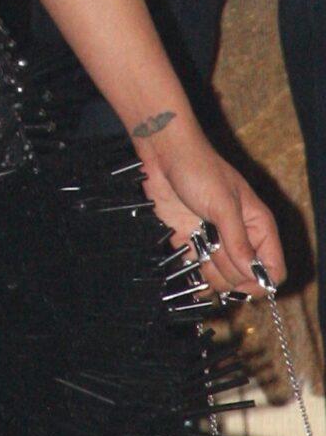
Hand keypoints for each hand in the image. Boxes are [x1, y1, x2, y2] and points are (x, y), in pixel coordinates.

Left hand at [135, 114, 285, 300]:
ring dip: (208, 271)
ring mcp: (214, 243)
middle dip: (227, 270)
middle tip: (212, 244)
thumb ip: (237, 241)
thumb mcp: (223, 205)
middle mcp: (240, 239)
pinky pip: (197, 273)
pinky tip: (187, 264)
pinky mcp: (190, 244)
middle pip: (244, 278)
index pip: (273, 268)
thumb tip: (252, 274)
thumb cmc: (200, 170)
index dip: (261, 280)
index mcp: (259, 226)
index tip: (242, 279)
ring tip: (197, 243)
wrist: (163, 155)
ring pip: (220, 279)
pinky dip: (192, 276)